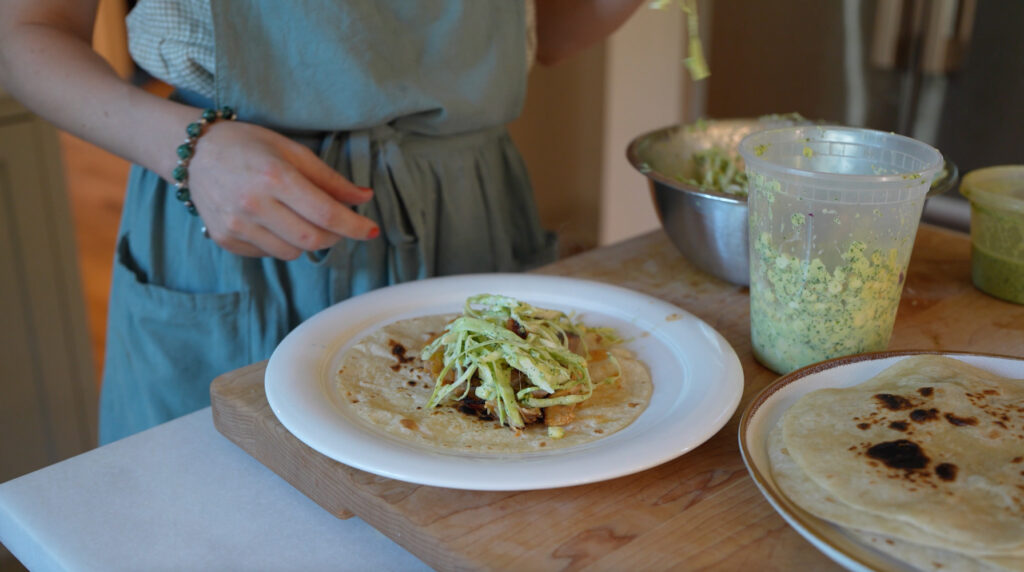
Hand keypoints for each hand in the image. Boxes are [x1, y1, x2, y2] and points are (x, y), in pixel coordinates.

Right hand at [186, 121, 377, 258]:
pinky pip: (268, 254)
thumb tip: (364, 198)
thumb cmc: (248, 146)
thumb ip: (329, 179)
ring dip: (308, 241)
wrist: (194, 153)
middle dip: (335, 236)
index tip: (371, 230)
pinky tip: (275, 222)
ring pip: (291, 253)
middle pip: (312, 240)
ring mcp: (236, 225)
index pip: (325, 213)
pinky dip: (282, 243)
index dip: (354, 226)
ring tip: (303, 219)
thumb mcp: (292, 151)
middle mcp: (253, 204)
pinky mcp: (225, 239)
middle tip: (340, 224)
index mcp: (274, 177)